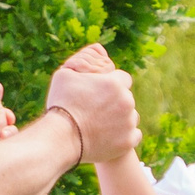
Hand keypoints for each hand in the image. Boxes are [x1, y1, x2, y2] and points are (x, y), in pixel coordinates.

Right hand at [46, 49, 137, 164]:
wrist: (61, 138)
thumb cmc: (61, 105)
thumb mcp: (64, 74)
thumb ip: (81, 63)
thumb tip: (95, 52)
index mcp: (115, 83)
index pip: (123, 79)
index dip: (113, 86)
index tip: (102, 94)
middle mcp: (126, 101)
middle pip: (127, 99)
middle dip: (116, 103)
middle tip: (98, 112)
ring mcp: (129, 123)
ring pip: (131, 117)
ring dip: (121, 119)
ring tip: (102, 126)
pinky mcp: (128, 142)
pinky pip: (133, 135)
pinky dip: (124, 136)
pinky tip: (110, 137)